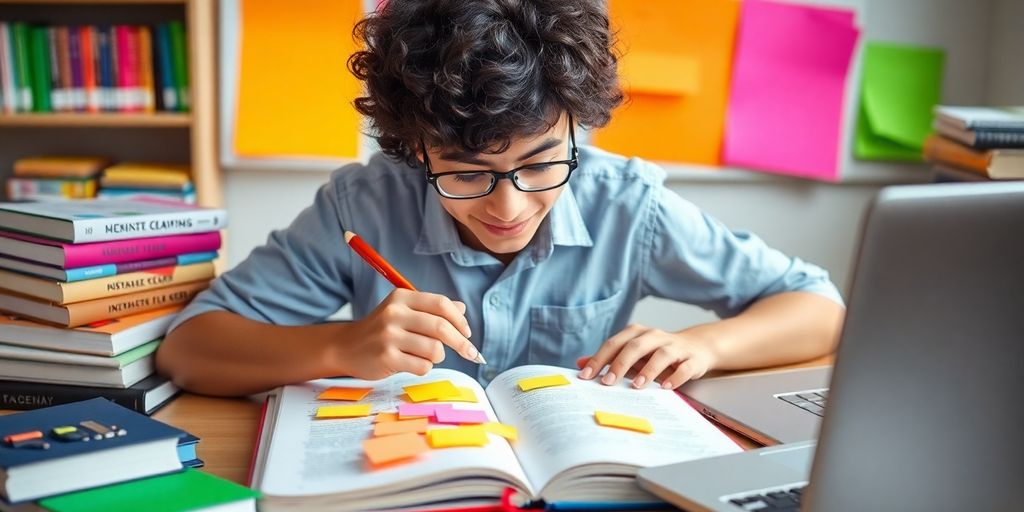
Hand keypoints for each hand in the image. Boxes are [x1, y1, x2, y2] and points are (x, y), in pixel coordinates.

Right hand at [334, 289, 477, 379]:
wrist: (346, 347)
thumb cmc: (380, 330)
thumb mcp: (403, 312)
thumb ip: (431, 309)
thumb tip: (462, 309)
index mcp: (402, 298)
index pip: (441, 304)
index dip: (459, 320)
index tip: (467, 332)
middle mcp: (394, 314)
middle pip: (441, 328)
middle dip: (461, 342)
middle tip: (471, 353)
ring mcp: (389, 336)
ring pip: (434, 349)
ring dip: (438, 356)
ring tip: (424, 355)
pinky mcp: (386, 358)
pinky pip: (422, 366)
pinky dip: (424, 367)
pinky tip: (411, 363)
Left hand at [576, 324, 716, 389]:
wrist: (696, 348)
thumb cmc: (657, 353)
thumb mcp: (633, 354)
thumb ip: (608, 359)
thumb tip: (580, 364)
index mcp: (637, 333)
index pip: (614, 344)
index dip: (599, 359)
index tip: (586, 376)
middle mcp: (655, 336)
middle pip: (635, 346)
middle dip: (620, 364)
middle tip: (608, 382)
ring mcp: (675, 347)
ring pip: (661, 355)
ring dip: (648, 370)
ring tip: (637, 385)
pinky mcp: (692, 359)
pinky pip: (684, 367)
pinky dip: (676, 377)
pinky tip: (666, 387)